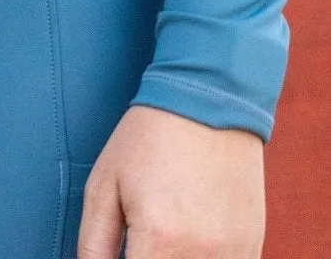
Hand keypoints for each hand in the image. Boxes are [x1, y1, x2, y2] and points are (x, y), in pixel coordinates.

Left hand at [77, 104, 264, 257]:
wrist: (206, 102)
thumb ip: (94, 243)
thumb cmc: (149, 139)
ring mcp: (232, 256)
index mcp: (159, 240)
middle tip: (140, 241)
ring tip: (164, 237)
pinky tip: (190, 242)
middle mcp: (200, 255)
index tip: (124, 252)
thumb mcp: (105, 184)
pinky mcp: (251, 249)